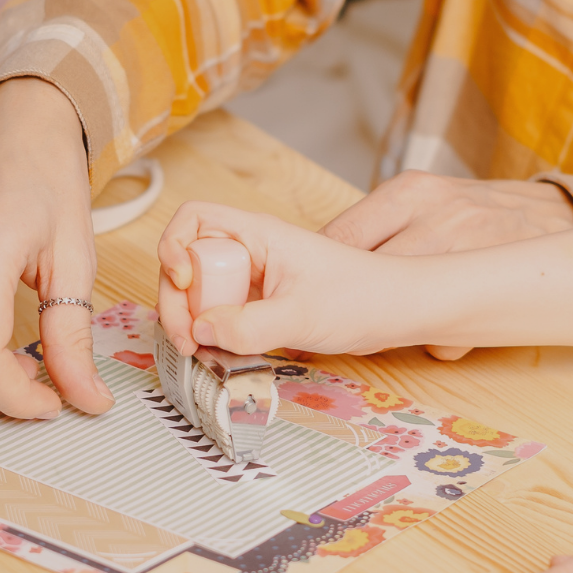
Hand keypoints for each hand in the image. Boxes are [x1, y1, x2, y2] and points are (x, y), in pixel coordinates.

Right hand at [157, 202, 408, 355]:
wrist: (398, 311)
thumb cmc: (362, 299)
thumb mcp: (301, 316)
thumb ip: (247, 326)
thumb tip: (201, 330)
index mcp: (259, 234)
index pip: (193, 219)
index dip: (175, 246)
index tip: (184, 281)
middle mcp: (251, 251)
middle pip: (188, 263)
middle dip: (177, 300)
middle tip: (187, 339)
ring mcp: (255, 279)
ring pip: (202, 292)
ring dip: (192, 320)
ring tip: (201, 350)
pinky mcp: (262, 304)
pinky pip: (223, 313)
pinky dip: (213, 333)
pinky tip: (222, 353)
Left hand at [322, 171, 572, 357]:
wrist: (553, 215)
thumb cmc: (471, 212)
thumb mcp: (421, 200)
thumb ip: (376, 228)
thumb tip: (318, 268)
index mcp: (409, 193)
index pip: (341, 236)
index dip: (322, 272)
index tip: (312, 292)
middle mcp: (437, 218)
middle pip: (367, 277)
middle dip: (351, 306)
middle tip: (343, 320)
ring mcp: (467, 254)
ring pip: (402, 310)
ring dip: (387, 328)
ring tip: (385, 329)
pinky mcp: (490, 292)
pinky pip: (444, 334)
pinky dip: (437, 340)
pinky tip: (440, 329)